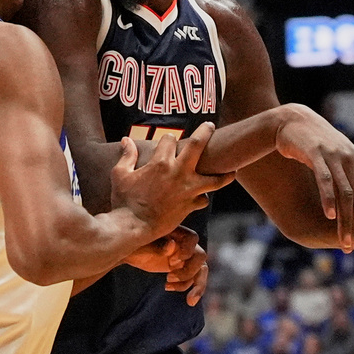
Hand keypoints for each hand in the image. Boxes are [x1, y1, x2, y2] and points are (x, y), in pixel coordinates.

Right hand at [111, 122, 234, 239]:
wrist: (132, 227)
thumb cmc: (124, 201)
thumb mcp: (120, 175)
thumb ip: (127, 156)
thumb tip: (126, 140)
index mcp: (160, 162)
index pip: (170, 139)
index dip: (168, 139)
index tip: (168, 142)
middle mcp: (178, 172)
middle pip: (198, 145)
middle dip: (206, 131)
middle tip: (210, 126)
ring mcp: (188, 190)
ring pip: (215, 179)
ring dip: (225, 174)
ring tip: (232, 169)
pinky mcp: (190, 205)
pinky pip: (203, 200)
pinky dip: (203, 198)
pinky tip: (203, 197)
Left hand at [123, 225, 209, 305]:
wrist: (129, 251)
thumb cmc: (135, 245)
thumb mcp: (144, 245)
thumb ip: (158, 246)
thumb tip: (172, 245)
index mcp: (177, 233)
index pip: (192, 239)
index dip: (186, 251)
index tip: (171, 262)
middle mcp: (184, 244)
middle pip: (199, 256)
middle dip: (189, 271)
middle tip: (169, 278)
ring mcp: (185, 257)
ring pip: (200, 270)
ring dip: (198, 286)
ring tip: (190, 301)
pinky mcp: (182, 269)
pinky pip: (194, 279)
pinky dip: (190, 288)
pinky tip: (176, 293)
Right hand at [274, 104, 353, 251]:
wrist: (295, 121)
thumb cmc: (323, 141)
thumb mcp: (349, 158)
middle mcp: (352, 160)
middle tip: (352, 248)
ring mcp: (335, 156)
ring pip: (345, 193)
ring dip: (345, 220)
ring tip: (343, 241)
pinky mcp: (316, 153)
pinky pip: (325, 180)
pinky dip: (329, 198)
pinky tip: (329, 216)